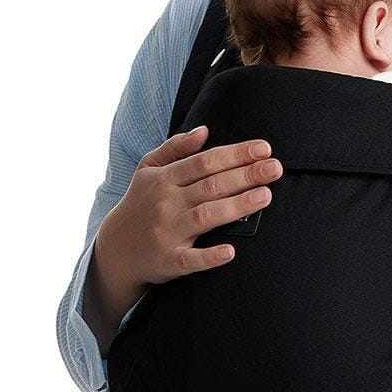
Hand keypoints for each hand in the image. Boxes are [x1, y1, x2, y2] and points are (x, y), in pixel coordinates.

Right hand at [94, 126, 283, 292]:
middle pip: (211, 185)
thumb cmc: (141, 203)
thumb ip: (175, 148)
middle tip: (275, 168)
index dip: (236, 154)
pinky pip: (191, 260)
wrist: (115, 249)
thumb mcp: (148, 169)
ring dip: (237, 206)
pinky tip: (231, 251)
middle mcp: (166, 203)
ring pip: (206, 216)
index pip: (206, 161)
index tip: (264, 149)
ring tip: (265, 195)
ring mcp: (167, 233)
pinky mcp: (169, 261)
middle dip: (246, 175)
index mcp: (164, 179)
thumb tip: (204, 131)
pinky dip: (210, 256)